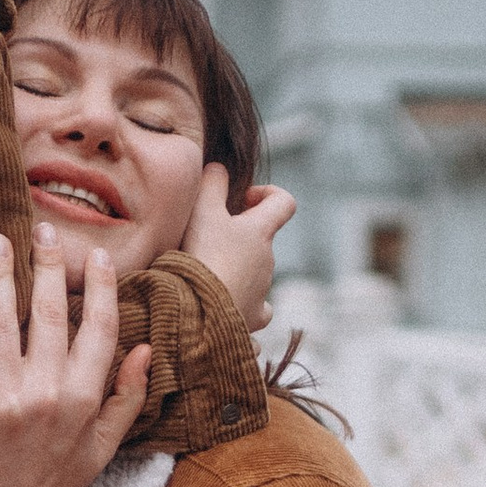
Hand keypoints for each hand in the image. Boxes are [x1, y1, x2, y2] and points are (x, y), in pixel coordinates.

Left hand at [0, 229, 153, 486]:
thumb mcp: (102, 448)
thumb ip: (128, 397)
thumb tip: (147, 349)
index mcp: (85, 399)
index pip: (99, 327)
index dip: (100, 286)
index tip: (95, 257)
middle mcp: (48, 394)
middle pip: (51, 311)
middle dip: (48, 262)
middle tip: (42, 228)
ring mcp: (3, 401)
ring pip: (0, 320)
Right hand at [182, 164, 296, 334]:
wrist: (201, 314)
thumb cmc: (203, 257)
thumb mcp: (202, 210)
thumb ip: (212, 182)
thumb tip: (219, 168)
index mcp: (261, 231)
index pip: (284, 202)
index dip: (267, 194)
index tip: (243, 200)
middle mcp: (268, 261)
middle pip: (261, 240)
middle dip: (238, 235)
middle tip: (206, 237)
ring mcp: (262, 291)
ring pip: (253, 273)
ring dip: (233, 268)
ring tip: (201, 272)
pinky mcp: (251, 318)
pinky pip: (252, 308)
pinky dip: (239, 303)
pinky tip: (220, 304)